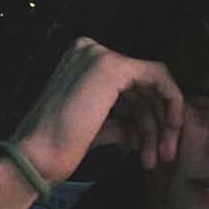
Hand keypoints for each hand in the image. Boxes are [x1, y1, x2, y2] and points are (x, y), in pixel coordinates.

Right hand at [12, 37, 184, 182]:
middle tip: (164, 154)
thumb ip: (123, 120)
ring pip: (152, 84)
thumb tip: (149, 126)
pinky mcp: (111, 67)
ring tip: (157, 157)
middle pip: (142, 85)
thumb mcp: (99, 127)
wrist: (38, 158)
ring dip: (162, 123)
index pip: (130, 85)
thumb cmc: (60, 148)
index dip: (148, 116)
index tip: (153, 147)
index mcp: (82, 62)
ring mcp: (99, 56)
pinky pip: (158, 77)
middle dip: (158, 121)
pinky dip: (170, 103)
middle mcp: (89, 51)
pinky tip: (169, 130)